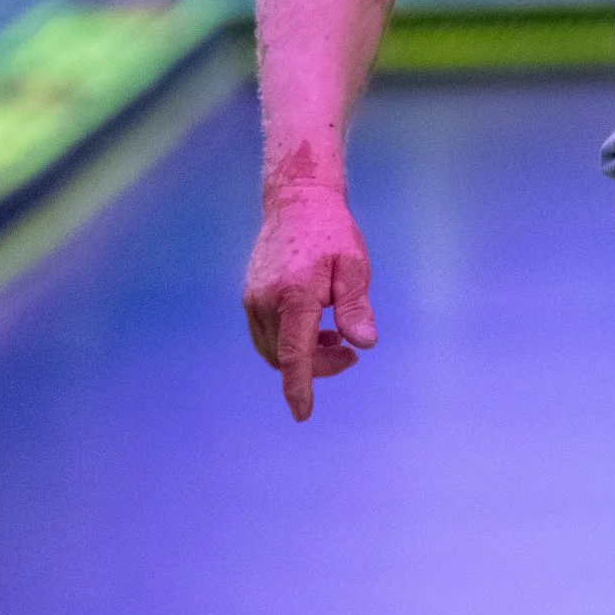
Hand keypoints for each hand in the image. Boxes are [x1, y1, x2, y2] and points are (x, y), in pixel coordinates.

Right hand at [242, 179, 376, 420]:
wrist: (296, 201)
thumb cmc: (332, 232)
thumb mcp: (355, 267)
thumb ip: (356, 307)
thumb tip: (364, 343)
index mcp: (295, 295)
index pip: (294, 353)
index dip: (300, 386)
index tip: (303, 414)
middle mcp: (266, 301)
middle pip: (285, 357)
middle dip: (316, 367)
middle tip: (350, 355)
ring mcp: (253, 299)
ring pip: (272, 349)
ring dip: (303, 356)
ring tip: (335, 340)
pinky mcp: (250, 296)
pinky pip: (266, 335)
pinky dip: (289, 343)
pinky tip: (315, 329)